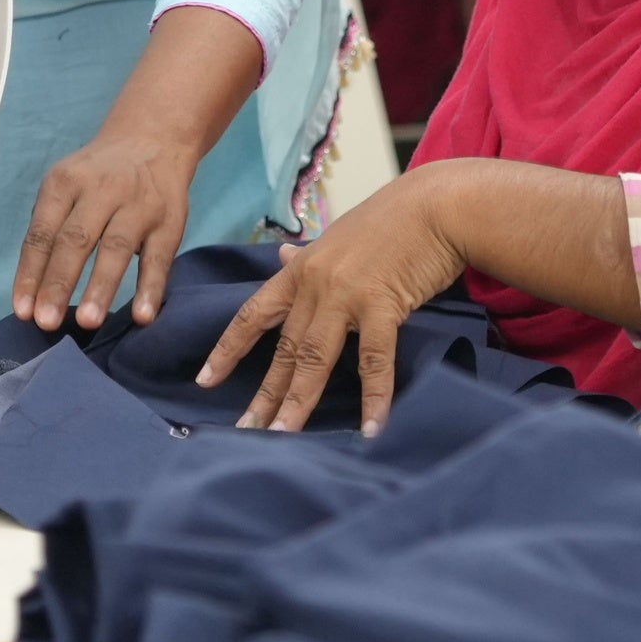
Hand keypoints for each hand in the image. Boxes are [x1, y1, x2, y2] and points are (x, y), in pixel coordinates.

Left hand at [9, 5, 264, 330]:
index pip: (42, 232)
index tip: (22, 310)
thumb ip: (49, 227)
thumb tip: (31, 288)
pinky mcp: (170, 221)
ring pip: (116, 247)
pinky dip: (151, 288)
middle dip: (59, 283)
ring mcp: (138, 205)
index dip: (30, 272)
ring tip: (88, 322)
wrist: (153, 138)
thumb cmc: (99, 174)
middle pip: (75, 240)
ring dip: (101, 287)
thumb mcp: (65, 184)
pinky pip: (159, 257)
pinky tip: (141, 316)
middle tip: (46, 323)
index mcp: (65, 183)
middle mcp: (101, 191)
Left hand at [194, 170, 470, 436]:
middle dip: (265, 393)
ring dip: (299, 400)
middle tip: (246, 432)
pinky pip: (374, 360)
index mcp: (301, 270)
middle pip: (284, 348)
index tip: (205, 380)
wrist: (435, 204)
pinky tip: (372, 428)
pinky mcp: (382, 304)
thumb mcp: (338, 237)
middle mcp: (315, 283)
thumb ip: (308, 257)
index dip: (228, 349)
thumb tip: (281, 256)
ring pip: (315, 357)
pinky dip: (373, 397)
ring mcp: (346, 294)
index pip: (253, 314)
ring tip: (286, 437)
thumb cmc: (391, 221)